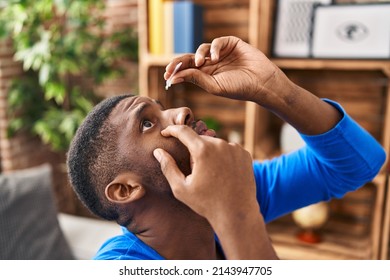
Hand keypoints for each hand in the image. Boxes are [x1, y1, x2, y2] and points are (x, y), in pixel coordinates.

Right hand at [153, 125, 277, 258]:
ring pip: (215, 144)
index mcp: (203, 150)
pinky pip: (228, 149)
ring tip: (209, 174)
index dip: (172, 130)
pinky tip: (221, 173)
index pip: (183, 131)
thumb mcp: (181, 188)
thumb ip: (168, 167)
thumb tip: (158, 151)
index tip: (165, 133)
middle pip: (200, 139)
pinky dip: (222, 156)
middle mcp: (220, 144)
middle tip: (193, 170)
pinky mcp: (245, 154)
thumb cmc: (206, 203)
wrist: (236, 213)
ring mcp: (235, 149)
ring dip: (208, 152)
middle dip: (193, 149)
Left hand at [164, 36, 288, 102]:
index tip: (167, 77)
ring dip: (197, 55)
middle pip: (190, 59)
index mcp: (207, 75)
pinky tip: (215, 57)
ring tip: (200, 63)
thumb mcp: (214, 86)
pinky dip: (213, 48)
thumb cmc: (240, 88)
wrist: (261, 83)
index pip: (187, 71)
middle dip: (178, 62)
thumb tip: (175, 76)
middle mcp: (212, 64)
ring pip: (201, 50)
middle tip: (170, 67)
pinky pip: (217, 42)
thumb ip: (196, 79)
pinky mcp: (231, 44)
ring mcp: (221, 53)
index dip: (176, 72)